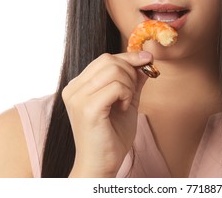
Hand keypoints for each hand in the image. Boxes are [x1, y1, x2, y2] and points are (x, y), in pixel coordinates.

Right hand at [62, 51, 152, 176]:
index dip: (128, 57)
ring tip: (126, 103)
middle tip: (132, 93)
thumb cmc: (112, 136)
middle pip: (109, 60)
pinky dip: (127, 95)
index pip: (104, 59)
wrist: (102, 165)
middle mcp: (73, 88)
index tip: (148, 58)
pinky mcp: (87, 109)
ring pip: (114, 71)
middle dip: (130, 72)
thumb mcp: (126, 102)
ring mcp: (78, 98)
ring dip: (129, 85)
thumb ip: (133, 82)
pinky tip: (124, 108)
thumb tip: (144, 61)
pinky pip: (116, 87)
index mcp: (78, 86)